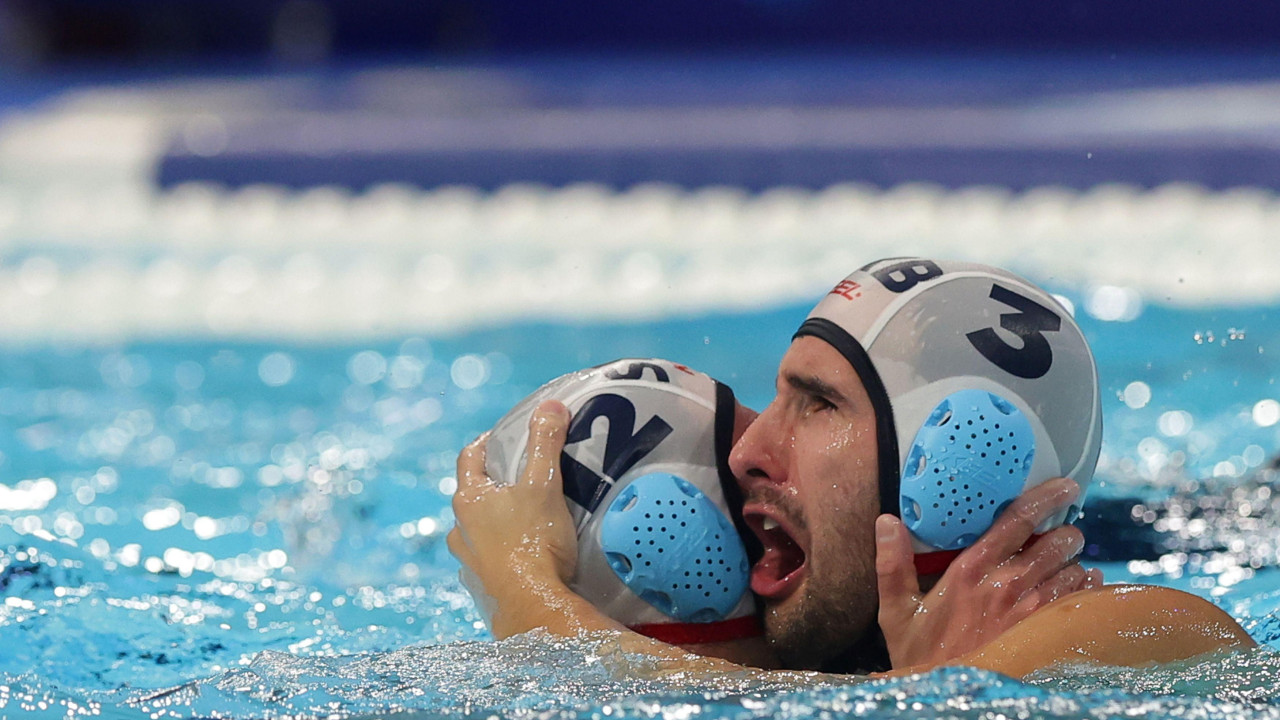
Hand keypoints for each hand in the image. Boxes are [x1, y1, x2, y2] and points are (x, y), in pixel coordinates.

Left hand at [446, 400, 579, 637]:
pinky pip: (488, 562)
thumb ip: (546, 444)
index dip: (487, 443)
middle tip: (524, 479)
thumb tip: (550, 408)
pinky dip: (502, 555)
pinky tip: (524, 557)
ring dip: (496, 523)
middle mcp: (459, 529)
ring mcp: (467, 561)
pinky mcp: (479, 586)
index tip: (505, 438)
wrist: (532, 606)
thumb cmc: (535, 542)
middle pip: (474, 496)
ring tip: (527, 521)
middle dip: (496, 485)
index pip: (470, 457)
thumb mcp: (544, 484)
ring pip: (478, 531)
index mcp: (469, 499)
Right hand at [875, 476, 1103, 669]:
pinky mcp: (1046, 634)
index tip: (1065, 485)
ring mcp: (1031, 612)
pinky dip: (1086, 588)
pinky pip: (1081, 600)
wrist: (946, 698)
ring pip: (1073, 570)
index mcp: (970, 571)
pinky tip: (1079, 587)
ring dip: (1076, 561)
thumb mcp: (896, 612)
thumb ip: (892, 564)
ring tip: (1070, 561)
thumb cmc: (921, 656)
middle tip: (1065, 532)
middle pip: (1056, 542)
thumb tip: (886, 521)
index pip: (1017, 520)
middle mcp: (1006, 586)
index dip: (1046, 497)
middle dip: (1067, 532)